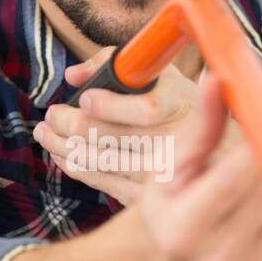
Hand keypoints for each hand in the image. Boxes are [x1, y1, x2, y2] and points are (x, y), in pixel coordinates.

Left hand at [32, 45, 199, 204]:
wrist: (216, 153)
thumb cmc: (177, 103)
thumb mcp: (158, 74)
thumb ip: (115, 64)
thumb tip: (73, 76)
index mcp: (179, 105)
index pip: (146, 111)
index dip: (110, 106)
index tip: (84, 98)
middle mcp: (173, 143)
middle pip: (111, 139)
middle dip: (70, 125)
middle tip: (51, 114)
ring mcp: (159, 175)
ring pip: (99, 162)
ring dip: (63, 146)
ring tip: (45, 132)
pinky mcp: (147, 196)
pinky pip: (101, 181)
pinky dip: (74, 167)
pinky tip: (60, 154)